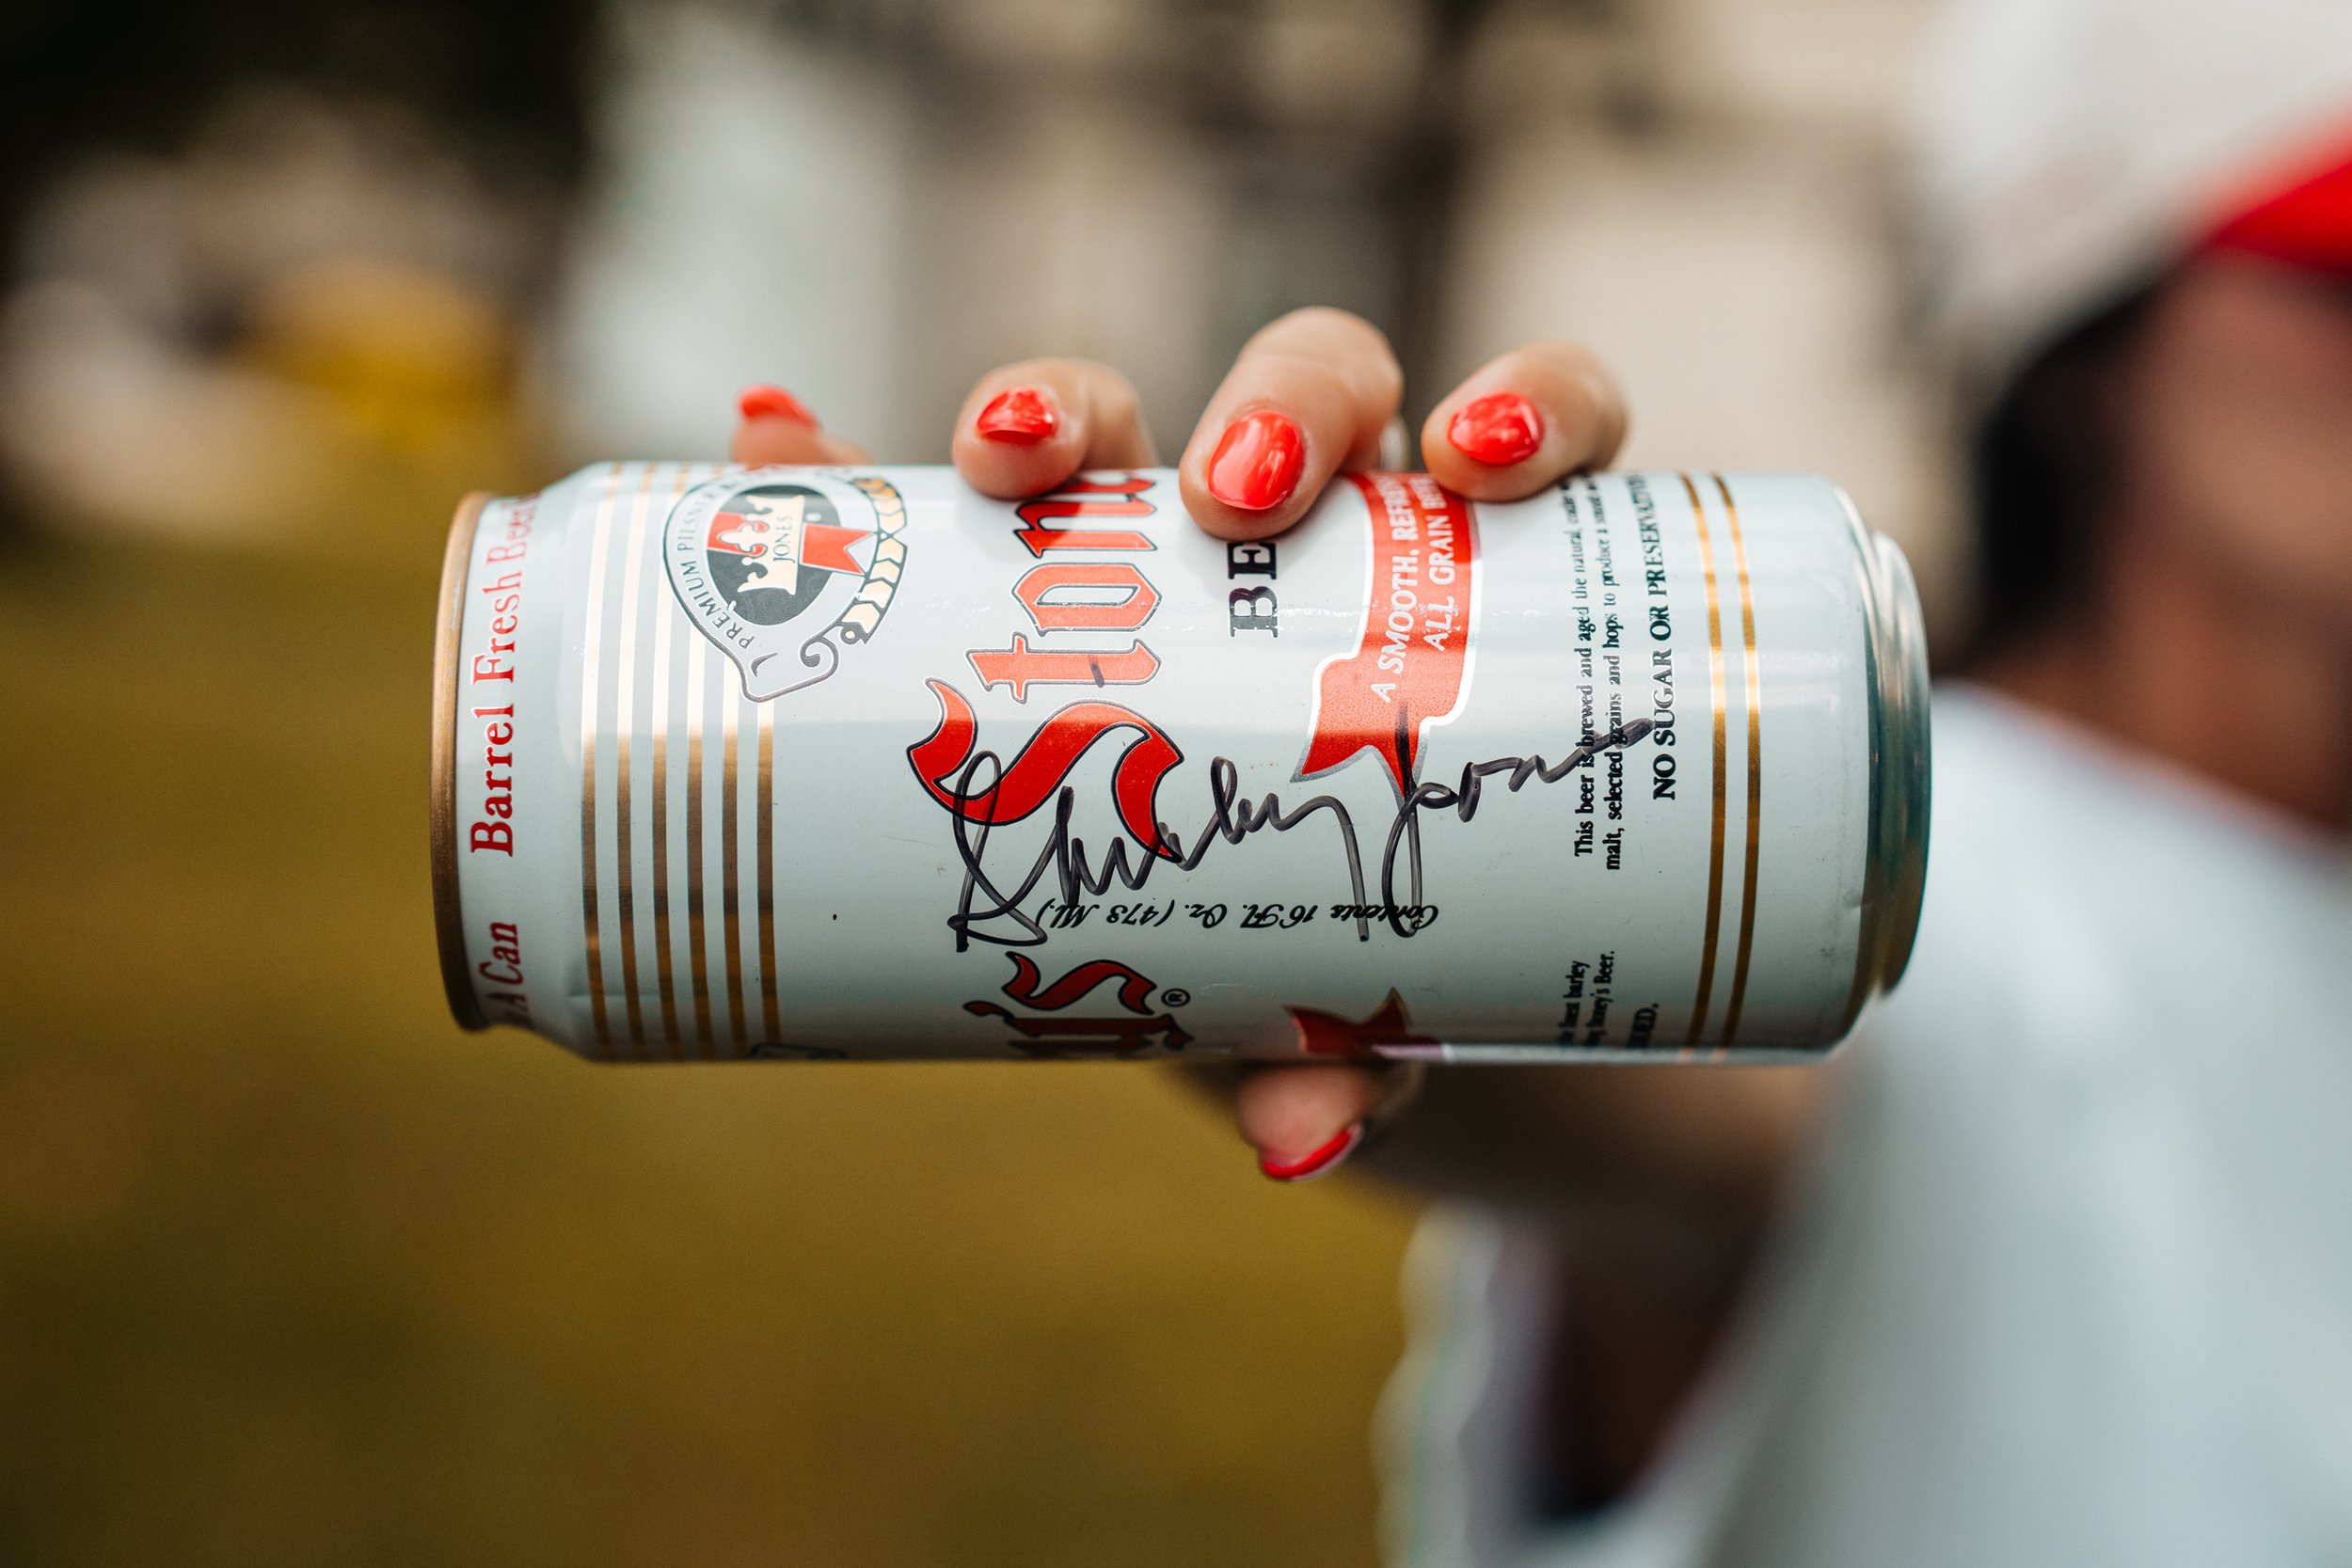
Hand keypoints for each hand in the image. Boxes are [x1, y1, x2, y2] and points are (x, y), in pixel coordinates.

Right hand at [726, 309, 1632, 1185]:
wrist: (1270, 979)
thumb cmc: (1370, 957)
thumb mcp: (1368, 1009)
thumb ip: (1359, 1060)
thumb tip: (1298, 1140)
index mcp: (1453, 589)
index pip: (1526, 429)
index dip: (1530, 404)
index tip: (1475, 470)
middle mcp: (1311, 532)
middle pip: (1316, 375)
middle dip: (1279, 404)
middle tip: (1231, 504)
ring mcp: (1148, 550)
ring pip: (1118, 411)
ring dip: (1052, 401)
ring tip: (999, 461)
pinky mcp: (1011, 598)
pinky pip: (922, 508)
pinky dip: (840, 471)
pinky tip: (767, 451)